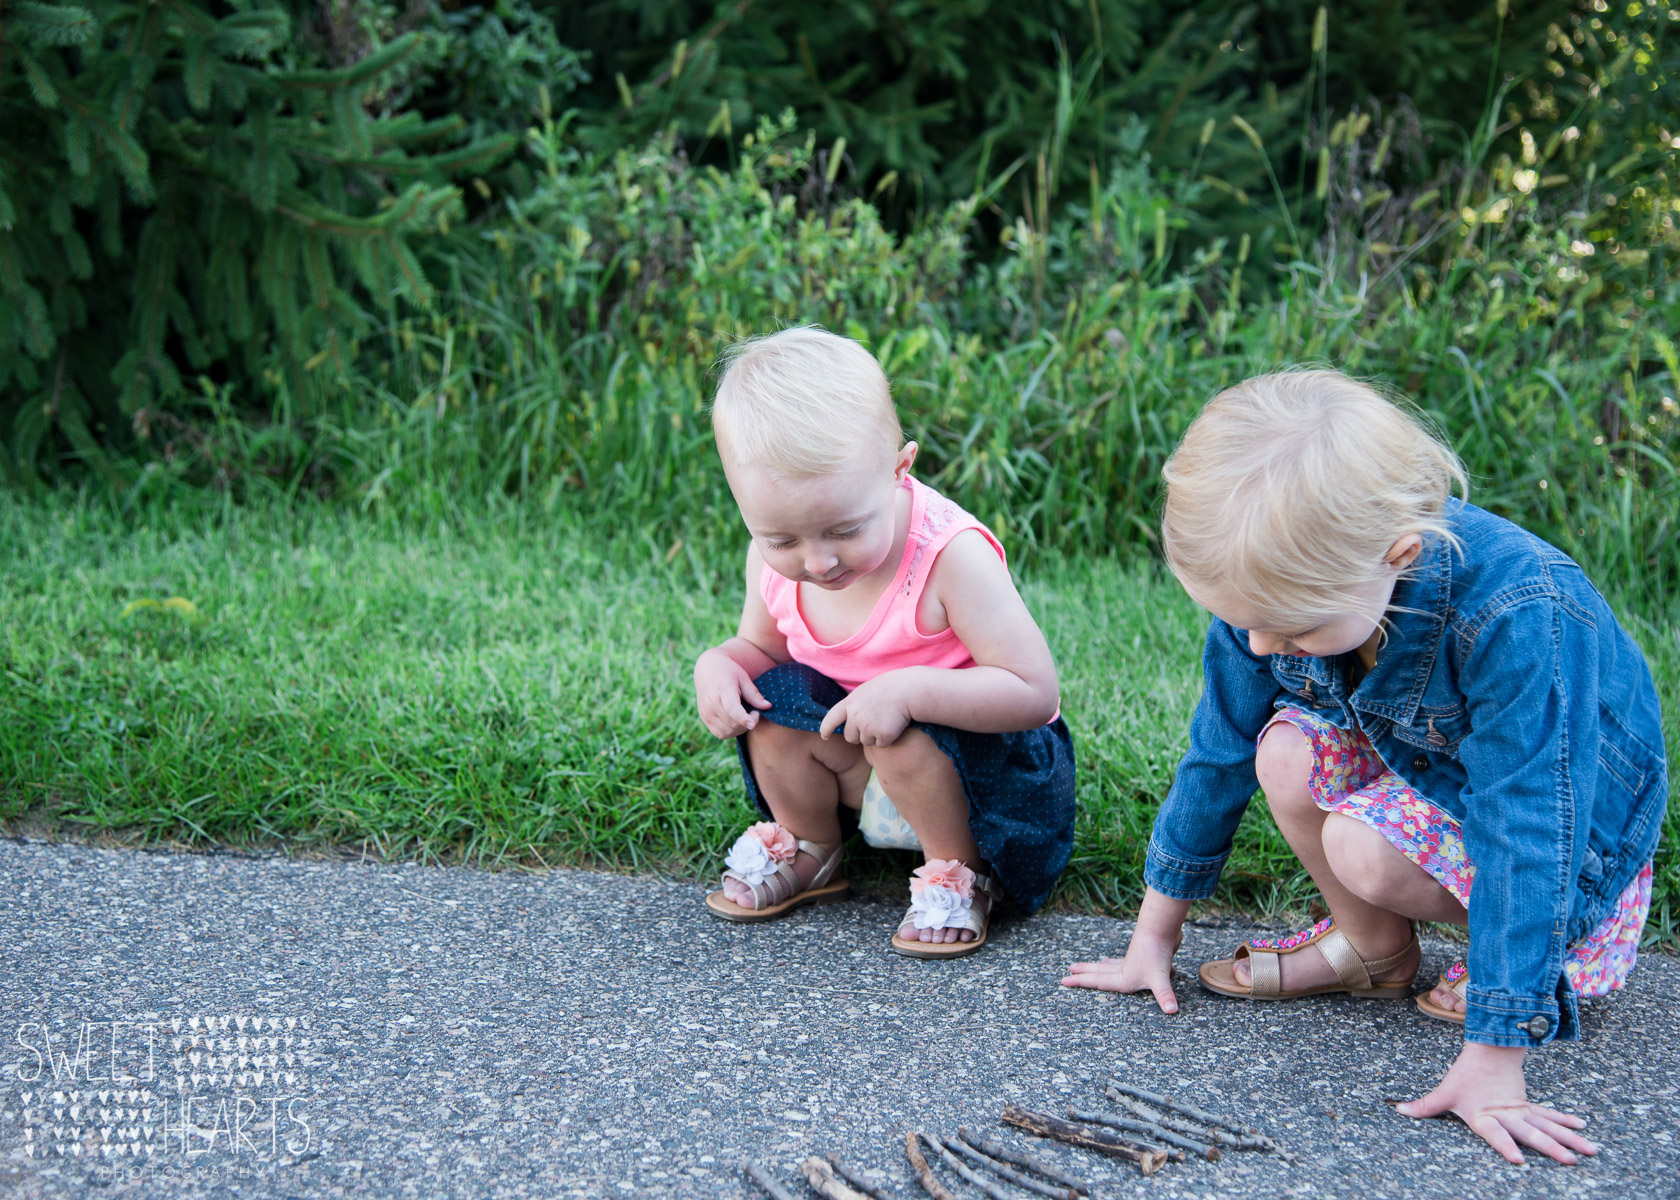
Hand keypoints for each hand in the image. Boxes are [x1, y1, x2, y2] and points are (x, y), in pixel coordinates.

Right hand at [693, 648, 770, 738]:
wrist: (707, 670)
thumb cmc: (728, 672)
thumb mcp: (743, 678)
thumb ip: (754, 694)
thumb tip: (768, 707)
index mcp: (721, 691)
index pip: (731, 708)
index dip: (743, 718)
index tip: (753, 724)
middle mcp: (711, 704)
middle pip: (732, 723)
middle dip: (748, 722)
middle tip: (754, 712)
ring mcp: (706, 713)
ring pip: (728, 731)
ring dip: (741, 729)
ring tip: (745, 716)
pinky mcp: (705, 719)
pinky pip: (720, 734)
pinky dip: (731, 732)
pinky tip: (737, 722)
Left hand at [818, 673, 915, 745]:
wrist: (910, 690)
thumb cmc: (892, 687)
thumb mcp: (867, 690)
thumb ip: (856, 703)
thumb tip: (849, 717)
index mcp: (850, 702)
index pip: (831, 719)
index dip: (826, 729)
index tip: (825, 736)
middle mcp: (855, 716)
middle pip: (850, 737)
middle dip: (860, 735)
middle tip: (875, 723)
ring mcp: (868, 727)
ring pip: (866, 742)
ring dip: (875, 736)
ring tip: (887, 720)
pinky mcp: (882, 735)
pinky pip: (881, 745)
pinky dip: (888, 739)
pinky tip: (895, 725)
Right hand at [1060, 929, 1181, 1012]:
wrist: (1161, 927)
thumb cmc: (1156, 952)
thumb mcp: (1160, 977)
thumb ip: (1165, 995)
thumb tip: (1172, 1010)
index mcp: (1124, 977)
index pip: (1098, 982)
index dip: (1080, 982)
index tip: (1063, 980)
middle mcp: (1125, 969)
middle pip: (1100, 971)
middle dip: (1085, 972)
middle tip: (1070, 969)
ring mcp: (1134, 960)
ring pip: (1114, 965)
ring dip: (1103, 965)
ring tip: (1098, 963)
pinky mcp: (1144, 954)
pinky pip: (1129, 960)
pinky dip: (1123, 961)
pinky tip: (1128, 961)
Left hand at [1397, 1042, 1596, 1164]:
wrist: (1487, 1051)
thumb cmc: (1465, 1076)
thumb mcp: (1444, 1092)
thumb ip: (1425, 1106)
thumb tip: (1399, 1110)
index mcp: (1484, 1115)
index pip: (1495, 1132)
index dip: (1505, 1145)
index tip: (1519, 1159)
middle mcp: (1506, 1114)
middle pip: (1530, 1131)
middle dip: (1550, 1146)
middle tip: (1569, 1159)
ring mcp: (1520, 1110)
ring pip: (1547, 1125)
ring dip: (1568, 1137)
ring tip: (1589, 1151)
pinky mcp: (1528, 1105)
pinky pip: (1549, 1114)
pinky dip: (1566, 1121)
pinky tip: (1583, 1129)